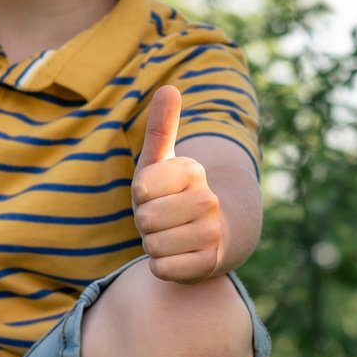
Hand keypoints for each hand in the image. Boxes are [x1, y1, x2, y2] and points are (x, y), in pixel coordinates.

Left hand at [131, 85, 226, 282]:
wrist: (215, 234)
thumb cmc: (173, 194)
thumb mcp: (162, 161)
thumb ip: (160, 127)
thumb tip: (169, 87)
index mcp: (193, 171)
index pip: (140, 188)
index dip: (140, 196)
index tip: (155, 194)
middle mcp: (208, 201)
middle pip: (145, 219)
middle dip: (145, 223)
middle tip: (161, 220)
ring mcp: (211, 234)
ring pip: (152, 245)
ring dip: (153, 245)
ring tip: (169, 237)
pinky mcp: (209, 265)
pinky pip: (162, 268)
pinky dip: (161, 266)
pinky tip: (177, 257)